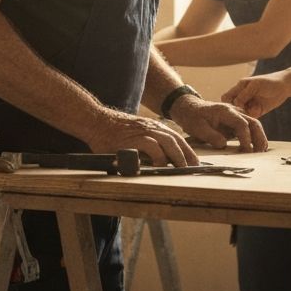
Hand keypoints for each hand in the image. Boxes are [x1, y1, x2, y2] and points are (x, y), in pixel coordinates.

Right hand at [83, 109, 200, 165]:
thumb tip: (159, 160)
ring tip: (183, 168)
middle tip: (194, 168)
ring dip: (178, 156)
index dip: (187, 150)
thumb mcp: (135, 134)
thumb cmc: (113, 131)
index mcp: (153, 126)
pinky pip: (152, 146)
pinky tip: (161, 165)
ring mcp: (143, 131)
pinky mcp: (134, 138)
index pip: (176, 137)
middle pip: (177, 140)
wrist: (96, 121)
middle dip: (188, 154)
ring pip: (168, 142)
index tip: (194, 162)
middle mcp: (151, 127)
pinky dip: (159, 156)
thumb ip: (147, 145)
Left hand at [170, 97, 268, 152]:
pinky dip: (255, 137)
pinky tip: (256, 149)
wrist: (189, 108)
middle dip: (258, 138)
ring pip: (254, 125)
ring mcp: (236, 115)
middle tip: (259, 154)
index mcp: (224, 111)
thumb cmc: (192, 117)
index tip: (246, 151)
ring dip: (259, 138)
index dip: (246, 138)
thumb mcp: (197, 127)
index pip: (241, 124)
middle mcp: (233, 111)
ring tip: (260, 153)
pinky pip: (249, 128)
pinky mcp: (236, 122)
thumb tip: (223, 144)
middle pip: (253, 122)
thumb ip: (210, 136)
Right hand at [222, 74, 288, 118]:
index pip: (226, 97)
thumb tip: (235, 104)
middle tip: (244, 109)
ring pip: (242, 113)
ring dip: (246, 113)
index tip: (235, 105)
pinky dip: (253, 115)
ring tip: (254, 107)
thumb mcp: (255, 85)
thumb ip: (244, 94)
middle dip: (237, 110)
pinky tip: (259, 109)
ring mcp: (250, 104)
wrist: (284, 86)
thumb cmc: (268, 82)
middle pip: (233, 107)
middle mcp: (243, 97)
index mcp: (239, 87)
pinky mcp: (258, 111)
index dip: (227, 103)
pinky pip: (251, 117)